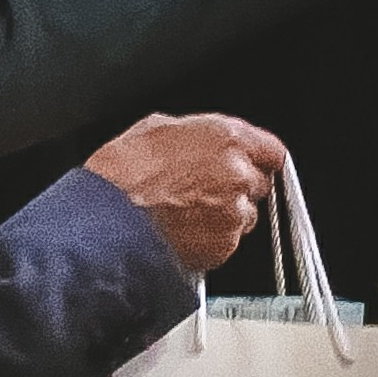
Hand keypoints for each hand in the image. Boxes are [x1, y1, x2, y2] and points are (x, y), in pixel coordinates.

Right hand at [85, 110, 286, 272]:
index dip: (259, 158)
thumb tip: (202, 141)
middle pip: (260, 184)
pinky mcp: (222, 248)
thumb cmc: (123, 175)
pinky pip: (227, 243)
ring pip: (244, 216)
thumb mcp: (159, 128)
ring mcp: (232, 214)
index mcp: (228, 138)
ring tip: (187, 214)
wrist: (105, 222)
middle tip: (207, 190)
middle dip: (239, 187)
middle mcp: (237, 175)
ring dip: (225, 215)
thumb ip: (197, 135)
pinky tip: (183, 232)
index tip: (253, 164)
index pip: (272, 150)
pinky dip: (212, 240)